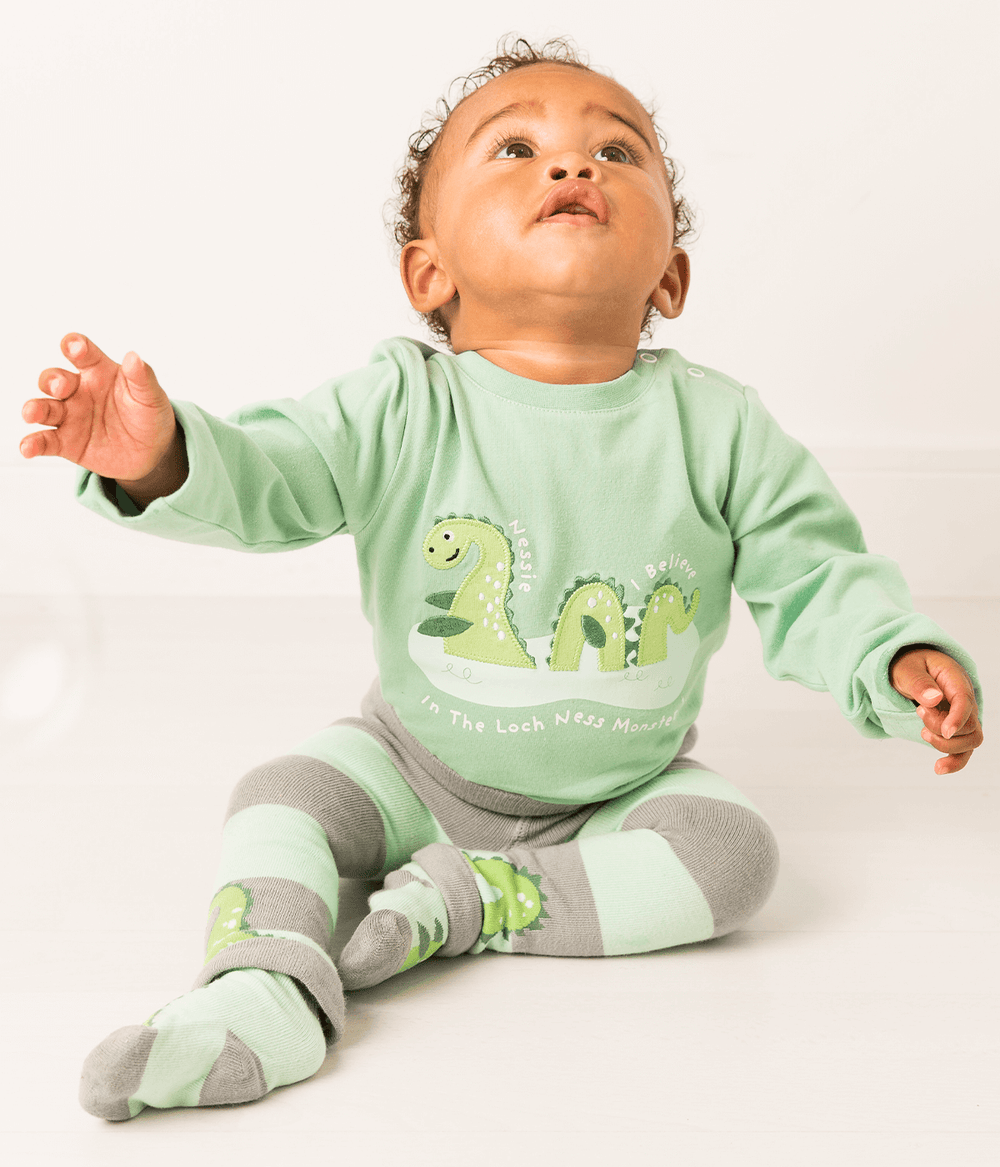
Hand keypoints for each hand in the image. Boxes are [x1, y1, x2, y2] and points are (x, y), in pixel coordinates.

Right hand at [21, 334, 175, 482]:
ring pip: (44, 407)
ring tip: (32, 413)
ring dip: (35, 408)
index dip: (74, 346)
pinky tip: (29, 447)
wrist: (152, 452)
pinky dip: (34, 443)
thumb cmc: (148, 416)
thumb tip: (134, 357)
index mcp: (98, 372)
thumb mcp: (151, 396)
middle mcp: (79, 391)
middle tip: (61, 387)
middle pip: (55, 379)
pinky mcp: (66, 442)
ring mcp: (70, 416)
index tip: (75, 348)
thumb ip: (142, 377)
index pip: (81, 352)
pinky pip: (45, 441)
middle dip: (53, 380)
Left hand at [890, 645, 983, 774]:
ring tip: (922, 732)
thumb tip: (934, 699)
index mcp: (955, 679)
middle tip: (918, 712)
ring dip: (945, 745)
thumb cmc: (908, 665)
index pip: (965, 702)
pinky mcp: (955, 729)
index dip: (957, 719)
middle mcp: (964, 700)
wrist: (909, 668)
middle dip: (941, 729)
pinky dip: (954, 762)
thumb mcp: (907, 669)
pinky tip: (938, 769)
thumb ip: (919, 682)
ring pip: (970, 742)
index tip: (944, 731)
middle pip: (970, 726)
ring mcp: (962, 716)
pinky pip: (963, 750)